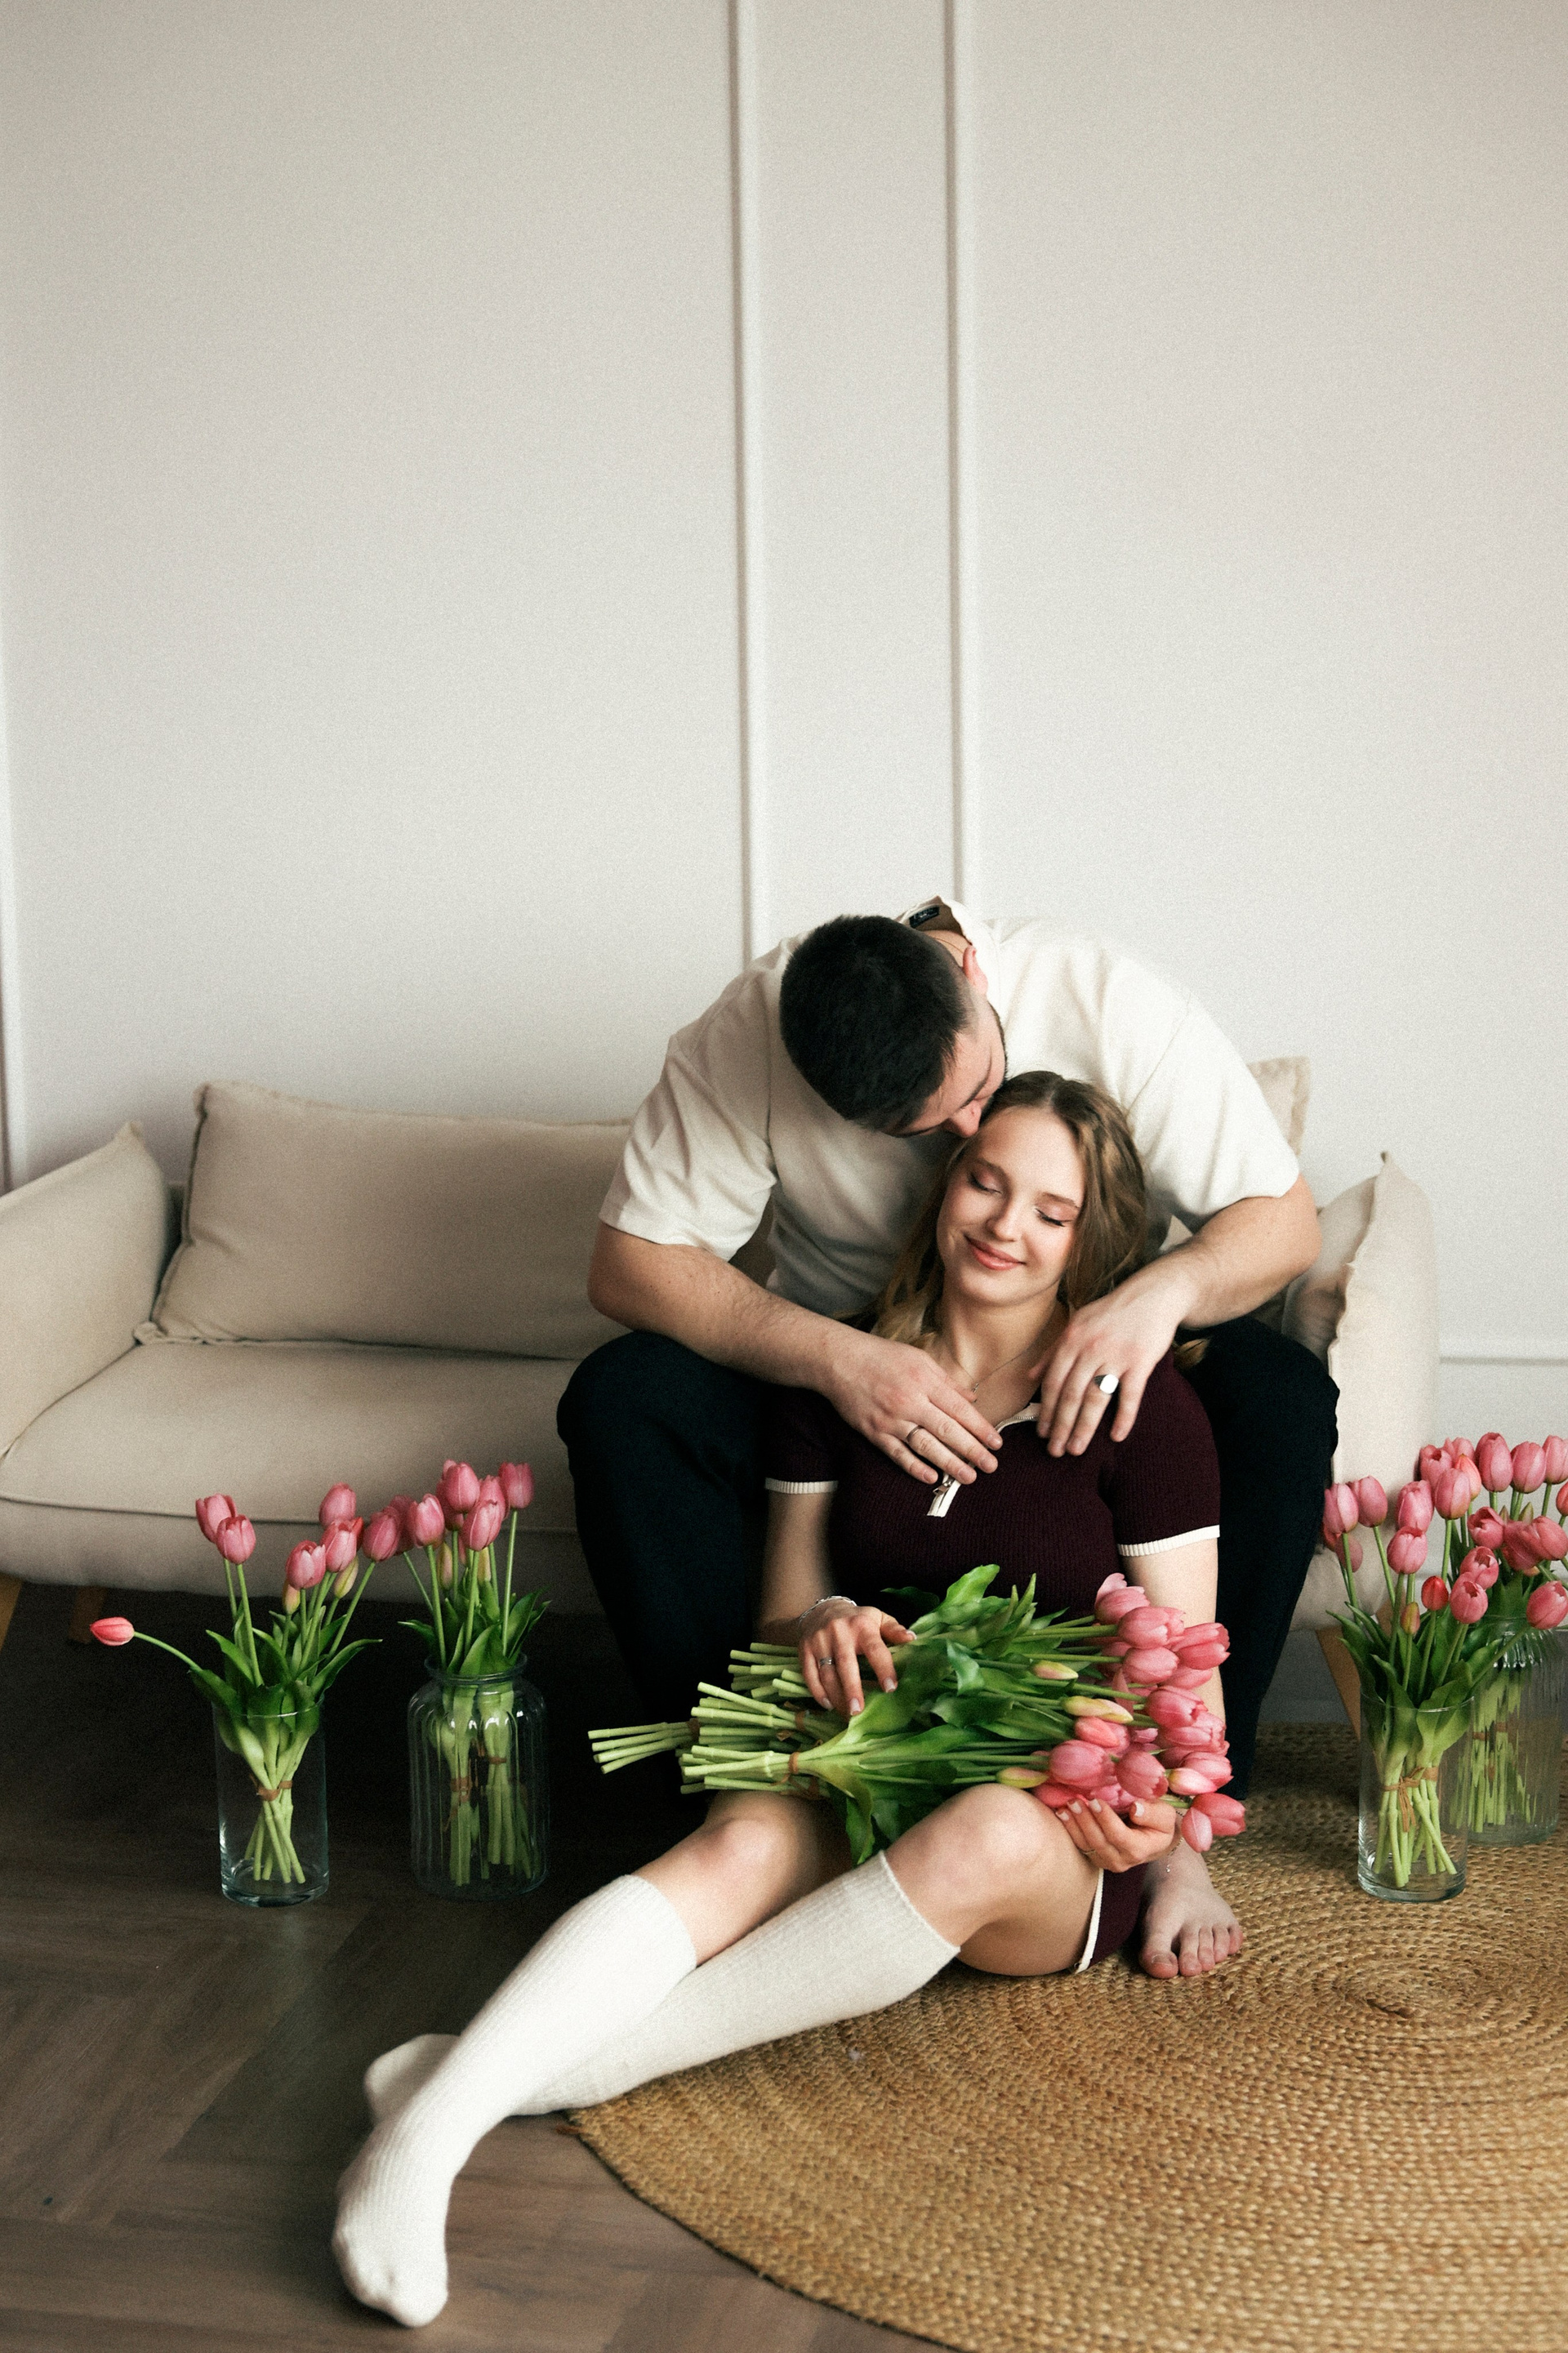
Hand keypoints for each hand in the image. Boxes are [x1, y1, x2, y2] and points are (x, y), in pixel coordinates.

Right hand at [797, 1598, 910, 1715]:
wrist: (822, 1609)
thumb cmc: (856, 1619)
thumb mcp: (877, 1618)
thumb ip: (894, 1629)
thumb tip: (911, 1638)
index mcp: (861, 1625)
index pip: (875, 1649)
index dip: (883, 1668)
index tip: (891, 1688)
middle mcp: (839, 1632)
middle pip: (846, 1664)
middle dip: (852, 1689)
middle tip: (858, 1711)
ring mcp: (819, 1641)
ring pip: (826, 1673)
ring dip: (836, 1696)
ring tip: (847, 1714)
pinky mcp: (804, 1649)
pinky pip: (809, 1674)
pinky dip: (817, 1692)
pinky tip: (829, 1704)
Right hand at [822, 1327, 1001, 1487]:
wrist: (840, 1361)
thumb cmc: (883, 1357)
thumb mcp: (919, 1359)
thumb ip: (947, 1381)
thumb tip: (973, 1399)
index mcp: (925, 1381)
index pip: (959, 1409)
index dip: (980, 1428)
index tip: (997, 1443)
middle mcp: (910, 1401)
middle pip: (947, 1430)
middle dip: (972, 1450)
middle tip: (991, 1466)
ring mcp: (891, 1419)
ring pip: (925, 1446)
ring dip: (949, 1464)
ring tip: (968, 1477)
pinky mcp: (874, 1432)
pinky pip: (897, 1454)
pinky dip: (914, 1467)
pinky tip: (931, 1477)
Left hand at [1034, 1262, 1193, 1457]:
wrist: (1153, 1295)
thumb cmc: (1111, 1311)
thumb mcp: (1077, 1323)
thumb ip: (1053, 1350)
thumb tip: (1030, 1376)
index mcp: (1072, 1339)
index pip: (1054, 1382)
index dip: (1046, 1410)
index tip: (1042, 1432)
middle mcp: (1090, 1347)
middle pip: (1071, 1394)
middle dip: (1061, 1426)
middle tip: (1055, 1451)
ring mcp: (1116, 1354)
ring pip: (1096, 1398)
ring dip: (1084, 1427)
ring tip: (1076, 1449)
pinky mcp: (1141, 1361)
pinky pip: (1130, 1394)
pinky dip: (1124, 1417)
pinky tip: (1116, 1436)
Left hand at [1057, 1795, 1178, 1870]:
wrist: (1153, 1840)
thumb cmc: (1159, 1824)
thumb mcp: (1165, 1816)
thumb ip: (1153, 1813)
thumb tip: (1136, 1808)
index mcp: (1138, 1850)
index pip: (1118, 1835)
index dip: (1105, 1818)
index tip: (1096, 1800)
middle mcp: (1121, 1860)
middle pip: (1098, 1841)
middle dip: (1085, 1820)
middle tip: (1075, 1801)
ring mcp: (1106, 1861)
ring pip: (1086, 1845)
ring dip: (1073, 1825)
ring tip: (1065, 1806)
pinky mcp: (1096, 1857)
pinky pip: (1080, 1845)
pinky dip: (1070, 1829)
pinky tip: (1062, 1814)